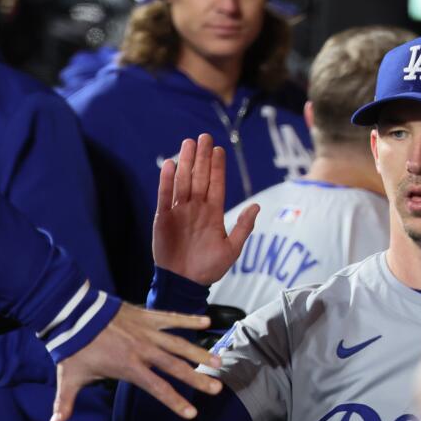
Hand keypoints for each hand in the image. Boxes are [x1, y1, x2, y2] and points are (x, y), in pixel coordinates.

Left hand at [51, 302, 223, 420]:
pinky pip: (172, 318)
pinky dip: (189, 320)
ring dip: (199, 353)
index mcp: (128, 367)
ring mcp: (147, 332)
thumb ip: (65, 402)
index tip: (191, 414)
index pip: (157, 388)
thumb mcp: (69, 377)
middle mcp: (143, 350)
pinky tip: (206, 323)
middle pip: (175, 367)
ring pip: (179, 344)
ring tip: (217, 362)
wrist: (72, 313)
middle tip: (217, 388)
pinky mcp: (147, 316)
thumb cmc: (72, 347)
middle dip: (197, 379)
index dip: (174, 402)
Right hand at [152, 134, 258, 285]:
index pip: (216, 184)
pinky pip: (165, 196)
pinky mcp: (164, 218)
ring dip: (186, 163)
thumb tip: (256, 205)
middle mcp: (196, 208)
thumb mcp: (232, 249)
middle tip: (205, 137)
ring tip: (189, 143)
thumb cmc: (209, 268)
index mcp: (213, 213)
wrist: (185, 282)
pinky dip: (167, 181)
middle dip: (202, 158)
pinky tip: (170, 165)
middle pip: (200, 178)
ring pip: (183, 182)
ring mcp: (180, 212)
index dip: (218, 167)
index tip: (220, 149)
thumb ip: (243, 227)